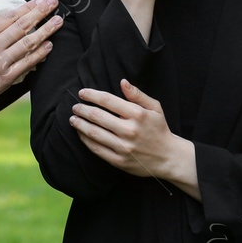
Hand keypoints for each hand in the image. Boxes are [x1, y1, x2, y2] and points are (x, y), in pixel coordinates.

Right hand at [0, 0, 61, 113]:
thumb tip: (2, 23)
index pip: (9, 17)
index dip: (26, 7)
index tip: (39, 1)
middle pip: (21, 26)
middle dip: (40, 13)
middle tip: (54, 3)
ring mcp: (0, 61)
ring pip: (28, 42)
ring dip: (46, 30)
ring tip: (58, 21)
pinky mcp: (5, 77)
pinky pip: (27, 63)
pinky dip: (39, 53)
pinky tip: (49, 45)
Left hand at [71, 79, 197, 192]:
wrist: (168, 157)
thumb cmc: (159, 129)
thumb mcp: (155, 108)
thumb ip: (137, 95)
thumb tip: (122, 82)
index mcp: (138, 114)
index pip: (108, 100)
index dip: (92, 95)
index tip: (82, 93)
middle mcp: (129, 130)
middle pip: (97, 116)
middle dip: (82, 109)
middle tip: (75, 107)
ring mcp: (123, 146)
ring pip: (94, 133)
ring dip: (80, 124)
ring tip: (73, 119)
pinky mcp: (118, 160)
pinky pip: (96, 149)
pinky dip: (85, 140)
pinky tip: (81, 133)